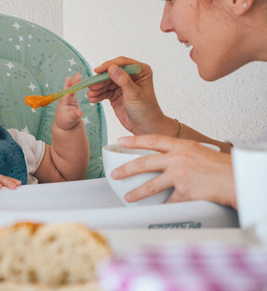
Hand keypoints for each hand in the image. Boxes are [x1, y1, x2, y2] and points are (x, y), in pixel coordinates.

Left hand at [54, 73, 83, 130]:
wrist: (65, 124)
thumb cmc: (66, 121)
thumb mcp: (71, 119)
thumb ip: (75, 115)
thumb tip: (79, 113)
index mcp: (64, 102)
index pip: (67, 93)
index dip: (68, 86)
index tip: (69, 79)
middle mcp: (66, 98)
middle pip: (70, 89)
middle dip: (73, 82)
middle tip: (78, 75)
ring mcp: (69, 98)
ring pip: (72, 88)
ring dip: (75, 82)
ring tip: (78, 75)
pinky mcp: (72, 98)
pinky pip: (74, 90)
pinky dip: (77, 85)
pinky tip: (79, 80)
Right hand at [87, 57, 170, 135]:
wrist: (145, 127)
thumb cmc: (146, 110)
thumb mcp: (134, 94)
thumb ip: (123, 80)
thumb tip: (112, 67)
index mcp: (140, 71)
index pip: (122, 63)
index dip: (109, 66)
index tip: (98, 70)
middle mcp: (131, 76)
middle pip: (111, 72)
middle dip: (101, 79)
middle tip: (92, 86)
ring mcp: (122, 85)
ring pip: (106, 82)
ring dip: (97, 88)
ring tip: (91, 94)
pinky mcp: (116, 94)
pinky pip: (105, 91)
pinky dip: (98, 95)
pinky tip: (93, 99)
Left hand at [111, 135, 235, 207]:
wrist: (235, 178)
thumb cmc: (219, 166)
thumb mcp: (197, 150)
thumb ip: (178, 152)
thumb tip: (162, 157)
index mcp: (180, 146)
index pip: (152, 139)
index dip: (134, 140)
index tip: (120, 141)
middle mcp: (177, 159)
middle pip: (144, 163)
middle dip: (126, 169)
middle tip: (115, 174)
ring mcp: (179, 175)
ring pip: (151, 185)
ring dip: (137, 193)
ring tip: (128, 197)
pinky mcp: (184, 192)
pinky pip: (168, 202)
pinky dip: (162, 207)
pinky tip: (156, 210)